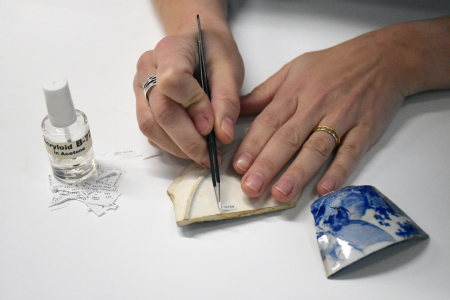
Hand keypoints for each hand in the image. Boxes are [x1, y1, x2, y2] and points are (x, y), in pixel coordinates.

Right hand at [134, 27, 243, 166]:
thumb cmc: (213, 52)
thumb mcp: (230, 68)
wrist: (197, 42)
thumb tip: (222, 135)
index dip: (193, 107)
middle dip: (187, 140)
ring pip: (150, 125)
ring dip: (177, 147)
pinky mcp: (142, 104)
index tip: (212, 126)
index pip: (173, 82)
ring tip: (203, 155)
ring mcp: (140, 87)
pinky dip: (170, 145)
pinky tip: (191, 147)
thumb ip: (227, 100)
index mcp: (171, 50)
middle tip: (211, 156)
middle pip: (160, 110)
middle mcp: (148, 68)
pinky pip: (150, 131)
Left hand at [232, 23, 426, 200]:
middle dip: (267, 164)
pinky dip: (338, 171)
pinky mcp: (365, 128)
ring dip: (298, 173)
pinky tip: (324, 189)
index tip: (238, 166)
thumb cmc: (333, 65)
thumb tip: (235, 110)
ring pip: (316, 148)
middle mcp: (316, 105)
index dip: (252, 144)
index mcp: (295, 92)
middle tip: (251, 187)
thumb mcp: (293, 70)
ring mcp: (342, 117)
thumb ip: (264, 93)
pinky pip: (350, 152)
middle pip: (288, 138)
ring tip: (281, 194)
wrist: (383, 57)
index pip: (268, 121)